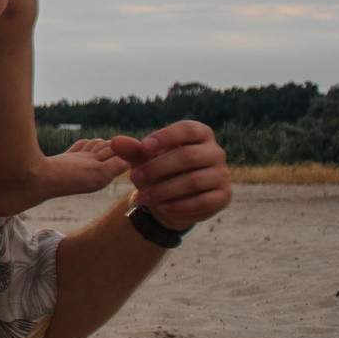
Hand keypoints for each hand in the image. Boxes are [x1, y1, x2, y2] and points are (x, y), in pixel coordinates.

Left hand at [109, 120, 230, 231]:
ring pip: (194, 181)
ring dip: (165, 190)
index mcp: (200, 135)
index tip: (144, 146)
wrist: (172, 197)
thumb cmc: (159, 168)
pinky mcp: (223, 196)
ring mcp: (221, 174)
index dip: (167, 136)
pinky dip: (180, 205)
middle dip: (158, 168)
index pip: (188, 130)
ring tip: (142, 197)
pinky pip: (203, 201)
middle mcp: (215, 152)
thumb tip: (116, 142)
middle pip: (189, 156)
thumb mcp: (144, 158)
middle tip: (134, 178)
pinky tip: (162, 207)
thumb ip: (133, 150)